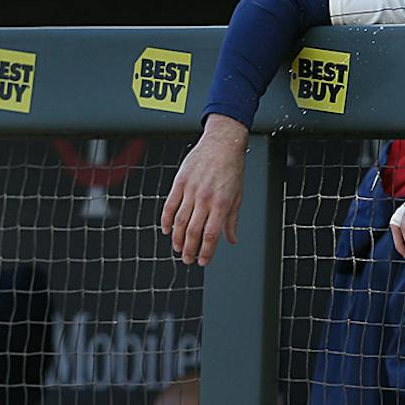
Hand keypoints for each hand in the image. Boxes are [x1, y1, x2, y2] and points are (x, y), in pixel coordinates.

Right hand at [159, 115, 247, 265]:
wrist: (222, 143)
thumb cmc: (232, 169)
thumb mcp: (238, 196)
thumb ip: (232, 220)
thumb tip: (231, 240)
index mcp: (221, 203)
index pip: (211, 234)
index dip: (206, 251)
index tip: (203, 261)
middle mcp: (205, 198)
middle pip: (194, 231)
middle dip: (190, 249)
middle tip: (188, 260)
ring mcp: (191, 190)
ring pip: (180, 221)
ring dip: (178, 238)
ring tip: (178, 249)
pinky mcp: (180, 182)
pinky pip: (170, 205)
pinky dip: (166, 220)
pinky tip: (167, 230)